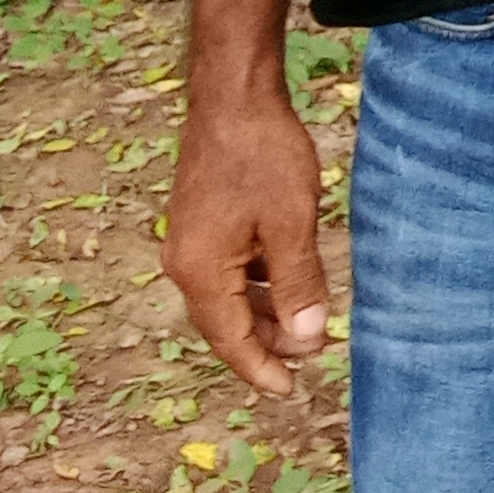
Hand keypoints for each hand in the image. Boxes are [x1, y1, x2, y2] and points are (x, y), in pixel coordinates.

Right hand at [165, 85, 331, 394]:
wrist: (233, 100)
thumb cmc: (263, 157)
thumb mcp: (291, 224)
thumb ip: (297, 283)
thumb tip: (306, 337)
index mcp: (200, 271)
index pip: (229, 338)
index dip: (259, 368)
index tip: (287, 392)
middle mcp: (185, 263)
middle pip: (225, 322)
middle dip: (265, 345)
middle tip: (307, 360)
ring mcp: (191, 243)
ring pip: (229, 296)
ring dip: (265, 314)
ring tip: (305, 328)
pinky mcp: (202, 224)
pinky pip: (230, 271)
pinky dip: (258, 285)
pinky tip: (287, 285)